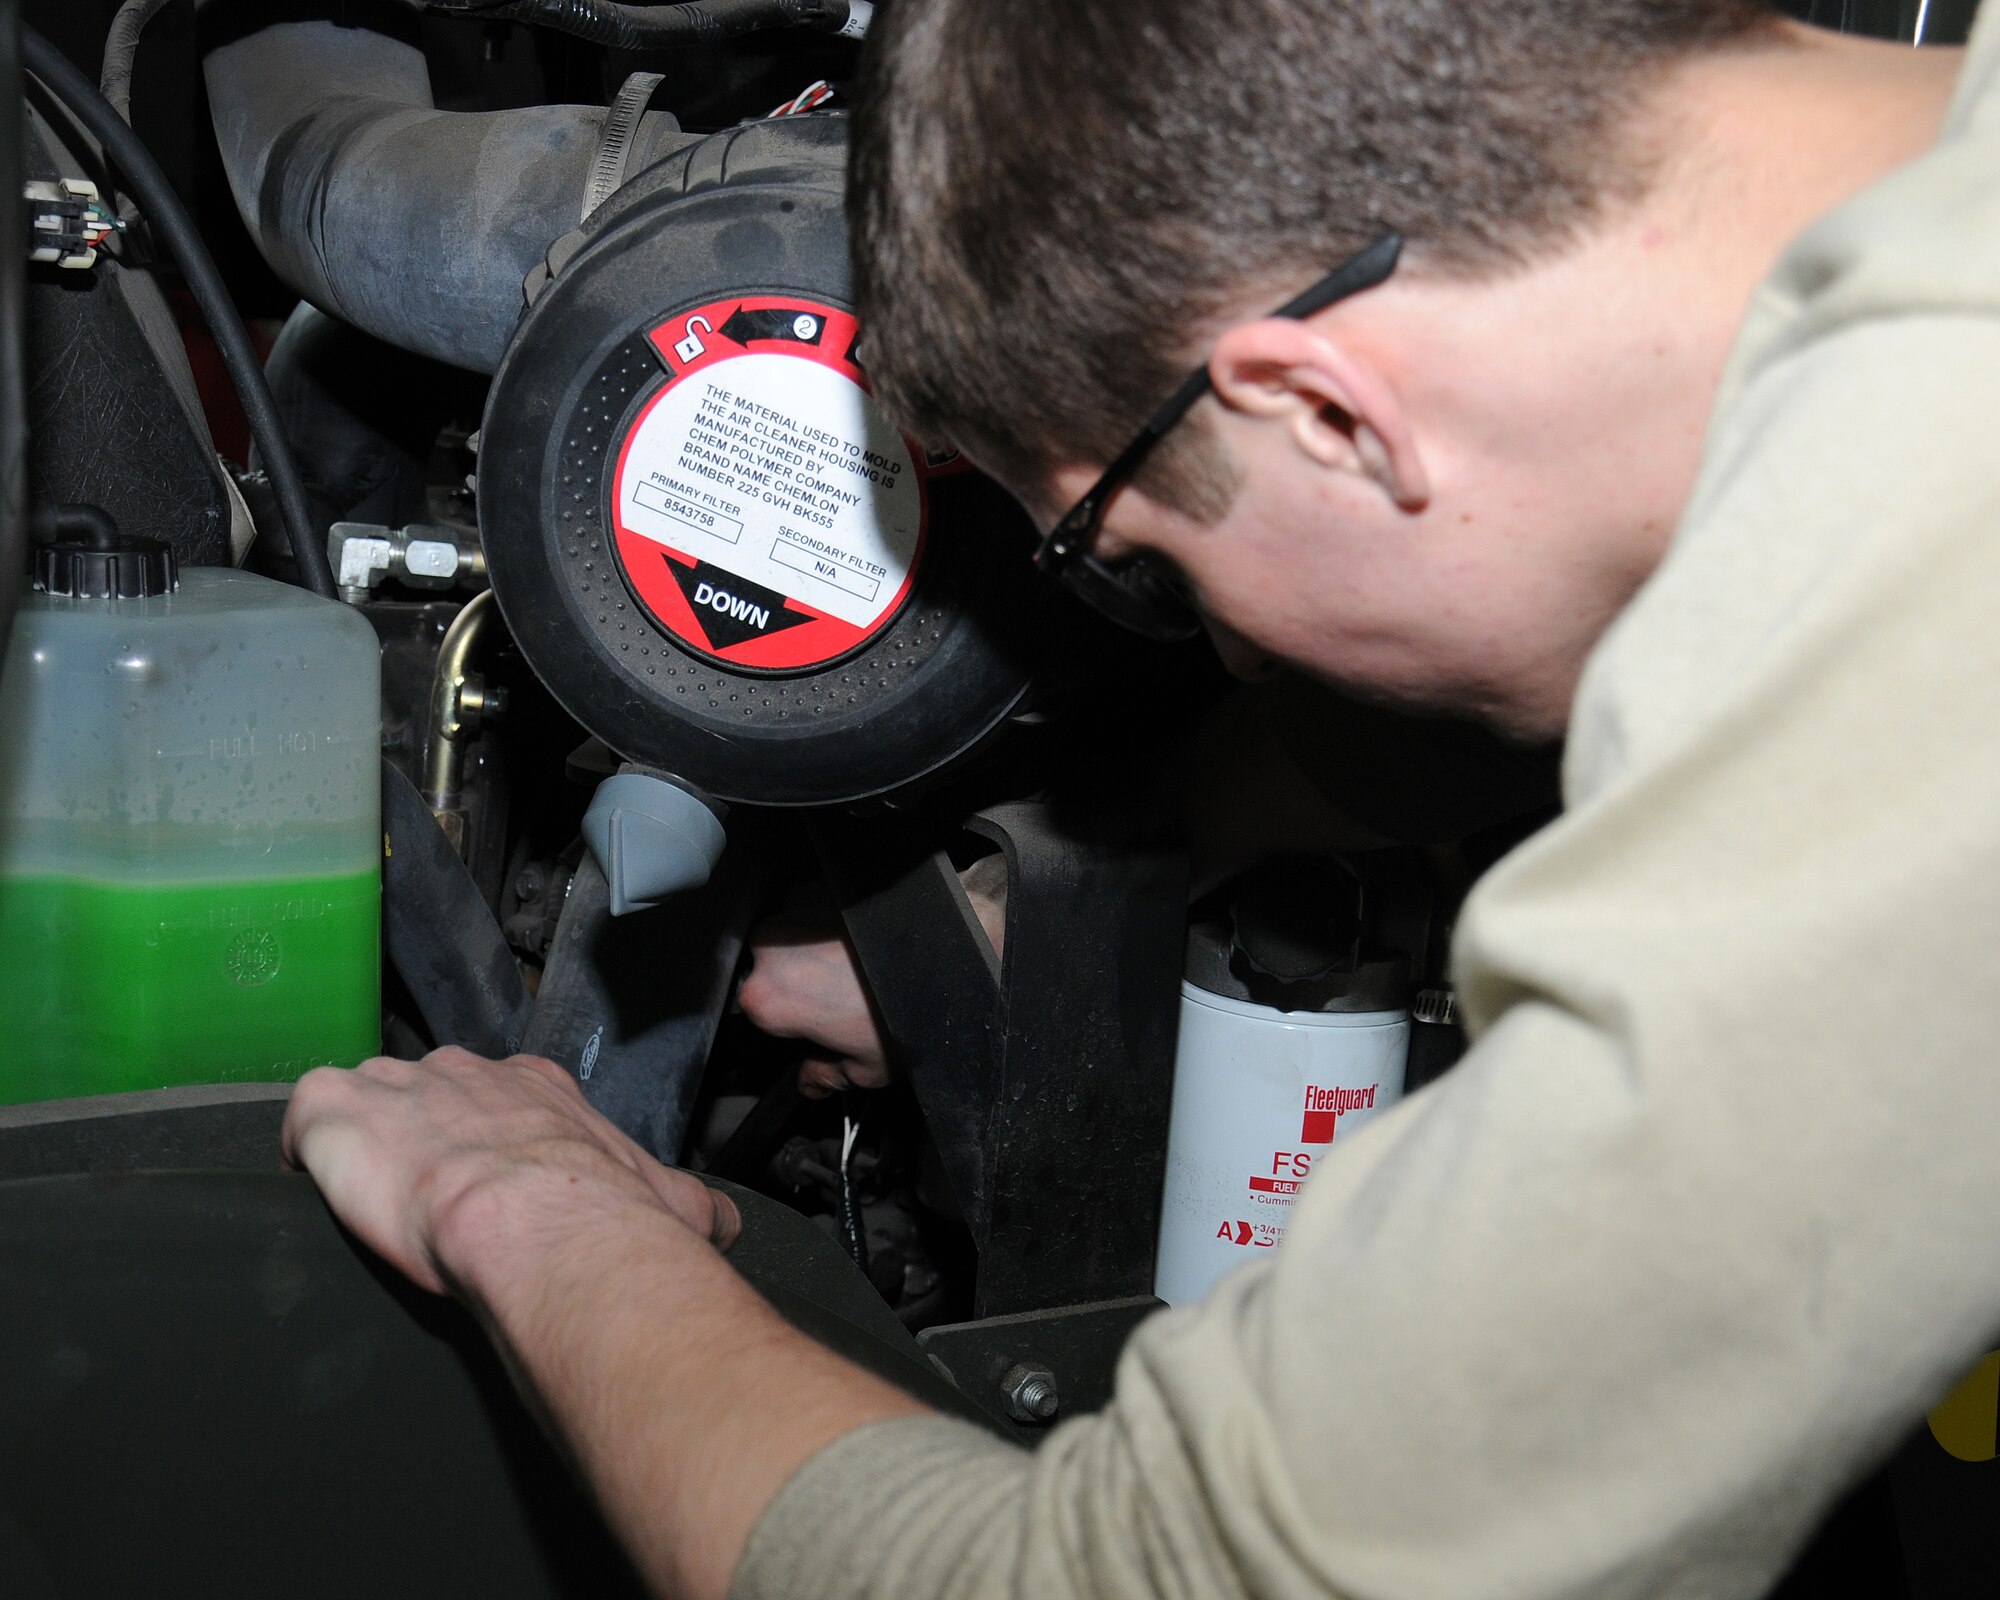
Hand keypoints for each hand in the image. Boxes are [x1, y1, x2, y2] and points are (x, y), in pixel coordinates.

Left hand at [282, 1046, 739, 1296]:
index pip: (503, 1096)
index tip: (493, 1183)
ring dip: (366, 1143)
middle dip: (426, 1139)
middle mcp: (466, 1071)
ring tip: (370, 1204)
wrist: (535, 1223)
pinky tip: (313, 1189)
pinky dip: (303, 1149)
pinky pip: (304, 1116)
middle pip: (431, 1093)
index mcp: (536, 1089)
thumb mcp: (671, 1203)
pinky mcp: (336, 1109)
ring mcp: (397, 1083)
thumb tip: (725, 1224)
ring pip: (368, 1098)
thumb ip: (691, 1204)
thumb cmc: (603, 1216)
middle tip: (432, 1204)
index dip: (492, 1139)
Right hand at [738, 868, 1007, 1097]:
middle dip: (795, 979)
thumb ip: (825, 1076)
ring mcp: (793, 906)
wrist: (949, 954)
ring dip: (808, 947)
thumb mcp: (866, 1067)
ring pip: (787, 933)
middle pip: (766, 967)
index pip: (757, 1014)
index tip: (813, 1024)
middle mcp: (768, 946)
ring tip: (852, 964)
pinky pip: (810, 905)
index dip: (787, 1022)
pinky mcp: (819, 880)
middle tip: (838, 992)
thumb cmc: (904, 1014)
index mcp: (766, 999)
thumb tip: (808, 1083)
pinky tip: (857, 937)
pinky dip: (826, 922)